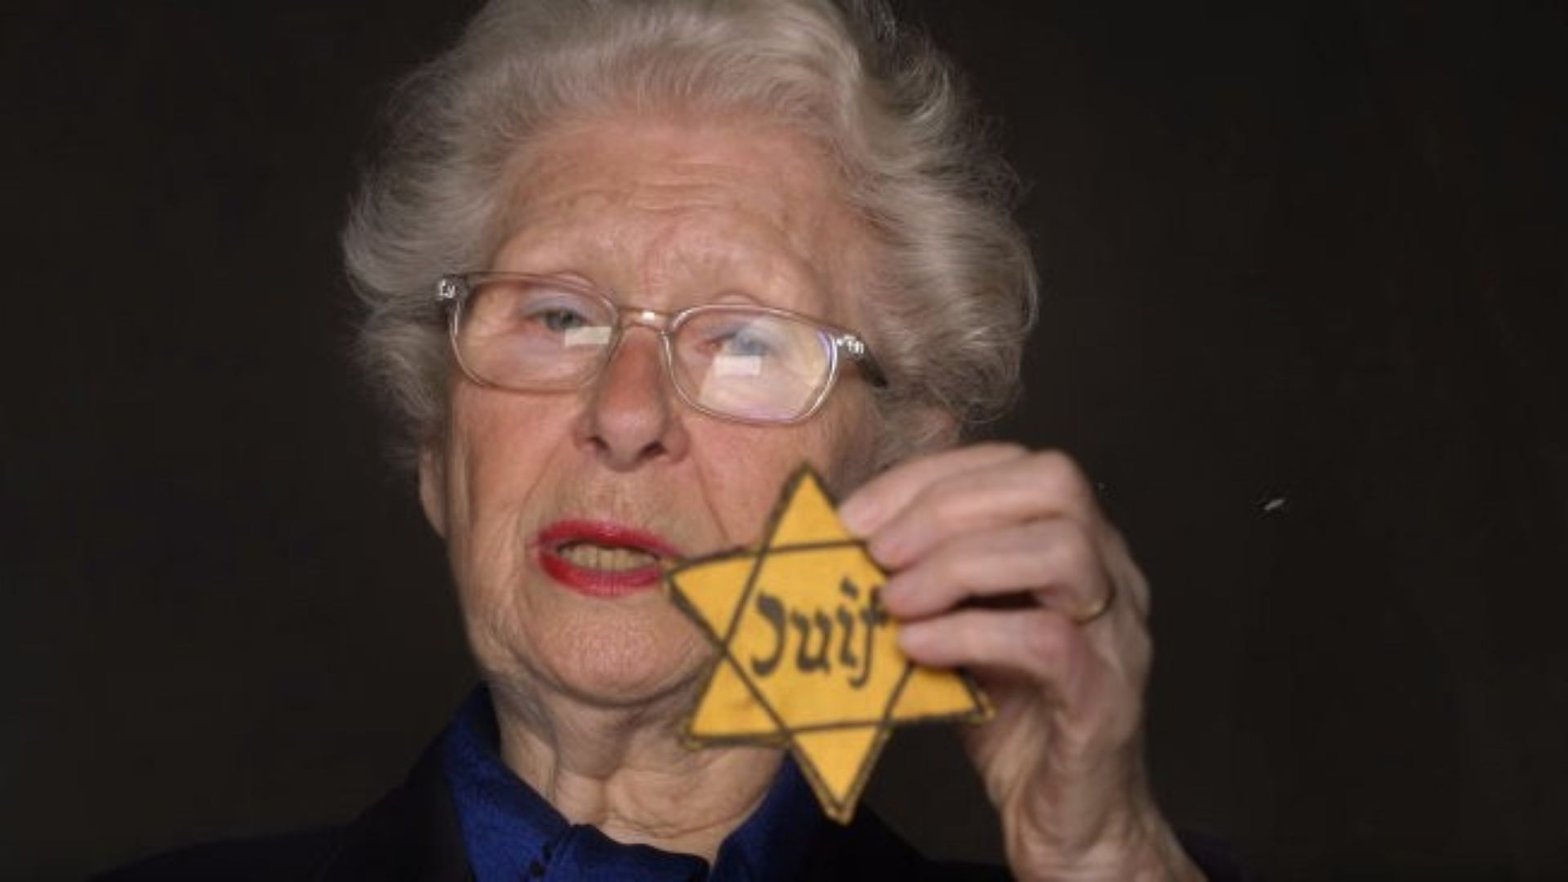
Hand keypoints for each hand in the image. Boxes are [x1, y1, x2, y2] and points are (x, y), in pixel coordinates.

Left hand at [839, 444, 1201, 880]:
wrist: (1066, 820)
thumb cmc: (1011, 718)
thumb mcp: (960, 625)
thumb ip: (924, 575)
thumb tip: (843, 535)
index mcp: (1077, 542)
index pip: (1014, 463)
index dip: (928, 477)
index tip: (856, 515)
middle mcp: (1112, 574)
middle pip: (1053, 483)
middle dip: (948, 507)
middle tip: (877, 553)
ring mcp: (1118, 634)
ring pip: (1062, 549)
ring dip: (961, 564)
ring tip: (894, 602)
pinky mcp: (1105, 699)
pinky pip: (1049, 642)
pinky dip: (971, 633)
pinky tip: (917, 647)